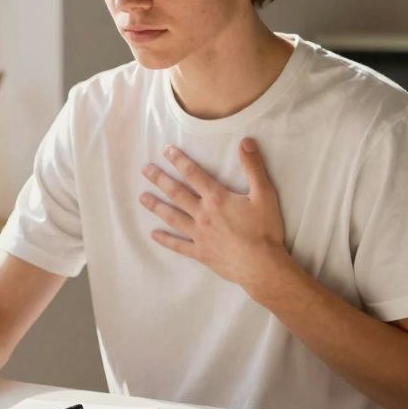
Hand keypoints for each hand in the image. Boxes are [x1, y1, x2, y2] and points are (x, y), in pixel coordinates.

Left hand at [139, 138, 288, 292]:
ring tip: (142, 198)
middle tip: (145, 170)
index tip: (166, 151)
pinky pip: (178, 245)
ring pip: (172, 217)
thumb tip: (246, 142)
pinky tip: (154, 234)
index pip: (193, 174)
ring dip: (156, 206)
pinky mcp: (201, 253)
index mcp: (217, 199)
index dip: (179, 160)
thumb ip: (254, 167)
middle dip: (160, 179)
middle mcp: (203, 214)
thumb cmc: (265, 230)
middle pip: (176, 193)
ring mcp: (199, 235)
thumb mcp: (265, 195)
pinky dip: (165, 240)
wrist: (262, 266)